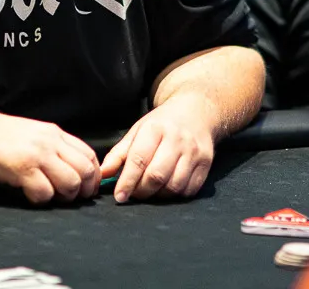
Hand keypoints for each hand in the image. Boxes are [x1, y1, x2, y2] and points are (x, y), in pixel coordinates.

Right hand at [0, 110, 99, 203]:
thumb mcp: (32, 134)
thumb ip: (51, 147)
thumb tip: (68, 169)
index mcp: (54, 133)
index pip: (89, 154)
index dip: (93, 175)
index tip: (87, 188)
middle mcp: (50, 142)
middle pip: (85, 170)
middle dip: (84, 190)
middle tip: (72, 199)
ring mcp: (37, 155)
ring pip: (71, 183)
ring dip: (64, 197)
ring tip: (51, 198)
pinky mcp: (22, 169)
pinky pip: (45, 193)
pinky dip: (41, 200)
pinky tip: (30, 195)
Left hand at [100, 96, 214, 203]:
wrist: (197, 112)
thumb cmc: (162, 124)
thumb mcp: (138, 131)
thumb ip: (119, 153)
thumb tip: (102, 173)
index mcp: (156, 129)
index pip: (138, 160)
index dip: (127, 181)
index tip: (119, 196)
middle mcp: (177, 139)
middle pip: (156, 176)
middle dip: (142, 191)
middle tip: (135, 193)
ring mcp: (194, 152)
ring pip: (174, 186)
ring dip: (159, 195)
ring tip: (151, 190)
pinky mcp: (206, 163)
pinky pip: (189, 189)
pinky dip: (176, 195)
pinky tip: (168, 188)